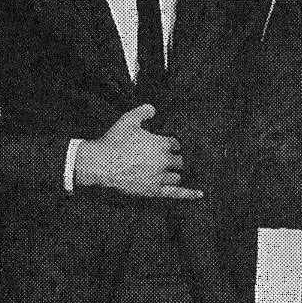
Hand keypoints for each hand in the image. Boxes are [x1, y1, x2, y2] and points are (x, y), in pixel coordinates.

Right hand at [75, 104, 202, 198]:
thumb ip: (143, 111)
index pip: (176, 144)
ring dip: (174, 173)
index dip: (170, 144)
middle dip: (174, 159)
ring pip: (177, 176)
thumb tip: (154, 108)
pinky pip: (177, 193)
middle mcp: (164, 160)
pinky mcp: (155, 191)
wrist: (100, 164)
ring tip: (167, 172)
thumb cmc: (114, 142)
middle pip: (179, 160)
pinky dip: (190, 193)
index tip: (165, 146)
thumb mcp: (128, 120)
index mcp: (162, 143)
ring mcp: (160, 177)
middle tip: (165, 160)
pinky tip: (200, 194)